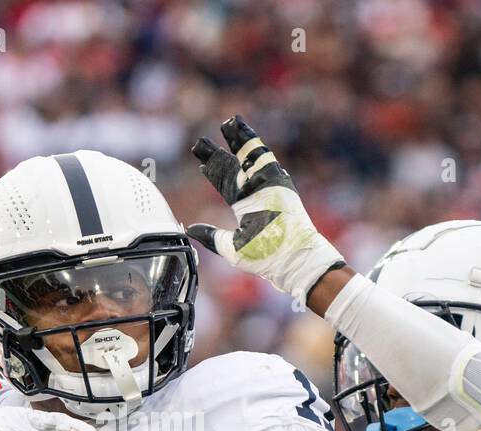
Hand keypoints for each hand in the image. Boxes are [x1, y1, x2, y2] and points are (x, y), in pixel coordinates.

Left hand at [187, 115, 342, 300]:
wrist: (290, 259)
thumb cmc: (265, 258)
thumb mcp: (230, 248)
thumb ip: (211, 236)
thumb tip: (190, 229)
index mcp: (245, 206)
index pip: (225, 184)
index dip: (212, 173)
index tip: (200, 163)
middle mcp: (255, 192)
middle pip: (233, 167)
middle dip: (218, 153)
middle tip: (202, 141)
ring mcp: (267, 185)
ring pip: (249, 156)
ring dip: (237, 139)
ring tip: (227, 123)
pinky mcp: (278, 181)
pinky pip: (263, 156)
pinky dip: (251, 141)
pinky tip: (240, 127)